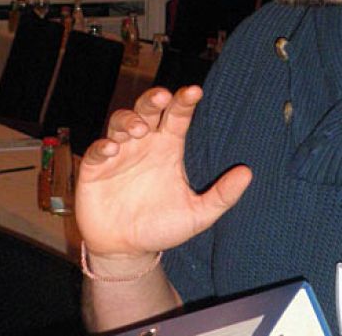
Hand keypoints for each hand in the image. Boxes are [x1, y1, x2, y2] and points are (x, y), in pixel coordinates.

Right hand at [75, 86, 251, 259]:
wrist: (127, 250)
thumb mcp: (198, 215)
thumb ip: (221, 195)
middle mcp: (143, 144)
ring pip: (119, 122)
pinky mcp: (94, 168)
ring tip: (140, 129)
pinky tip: (112, 149)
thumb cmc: (161, 227)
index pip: (177, 118)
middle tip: (163, 97)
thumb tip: (248, 172)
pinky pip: (96, 150)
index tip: (195, 91)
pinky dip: (102, 146)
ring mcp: (117, 154)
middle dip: (153, 99)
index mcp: (168, 148)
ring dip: (129, 120)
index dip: (184, 103)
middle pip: (146, 110)